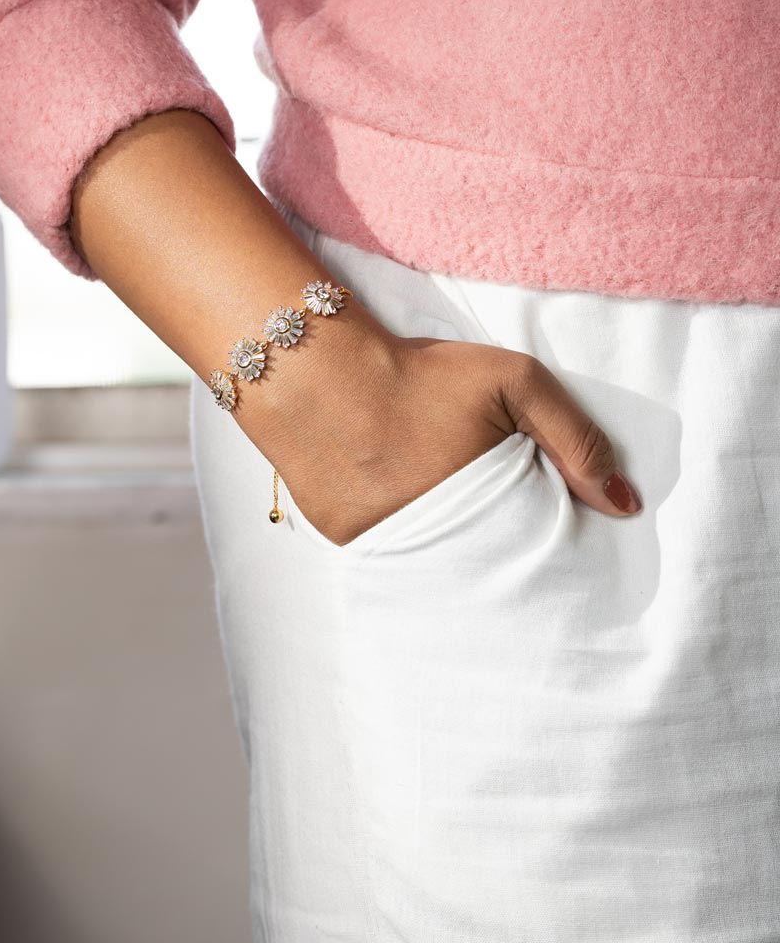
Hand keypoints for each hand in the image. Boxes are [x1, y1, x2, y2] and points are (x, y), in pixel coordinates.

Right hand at [243, 310, 642, 546]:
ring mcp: (392, 548)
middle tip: (498, 527)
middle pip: (491, 568)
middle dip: (502, 555)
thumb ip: (575, 437)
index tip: (552, 538)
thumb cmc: (419, 373)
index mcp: (487, 506)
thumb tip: (625, 505)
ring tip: (450, 521)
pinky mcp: (351, 546)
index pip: (537, 550)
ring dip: (454, 556)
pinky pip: (393, 559)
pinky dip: (405, 546)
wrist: (316, 372)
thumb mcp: (513, 380)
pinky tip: (403, 510)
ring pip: (441, 571)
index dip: (547, 542)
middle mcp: (441, 540)